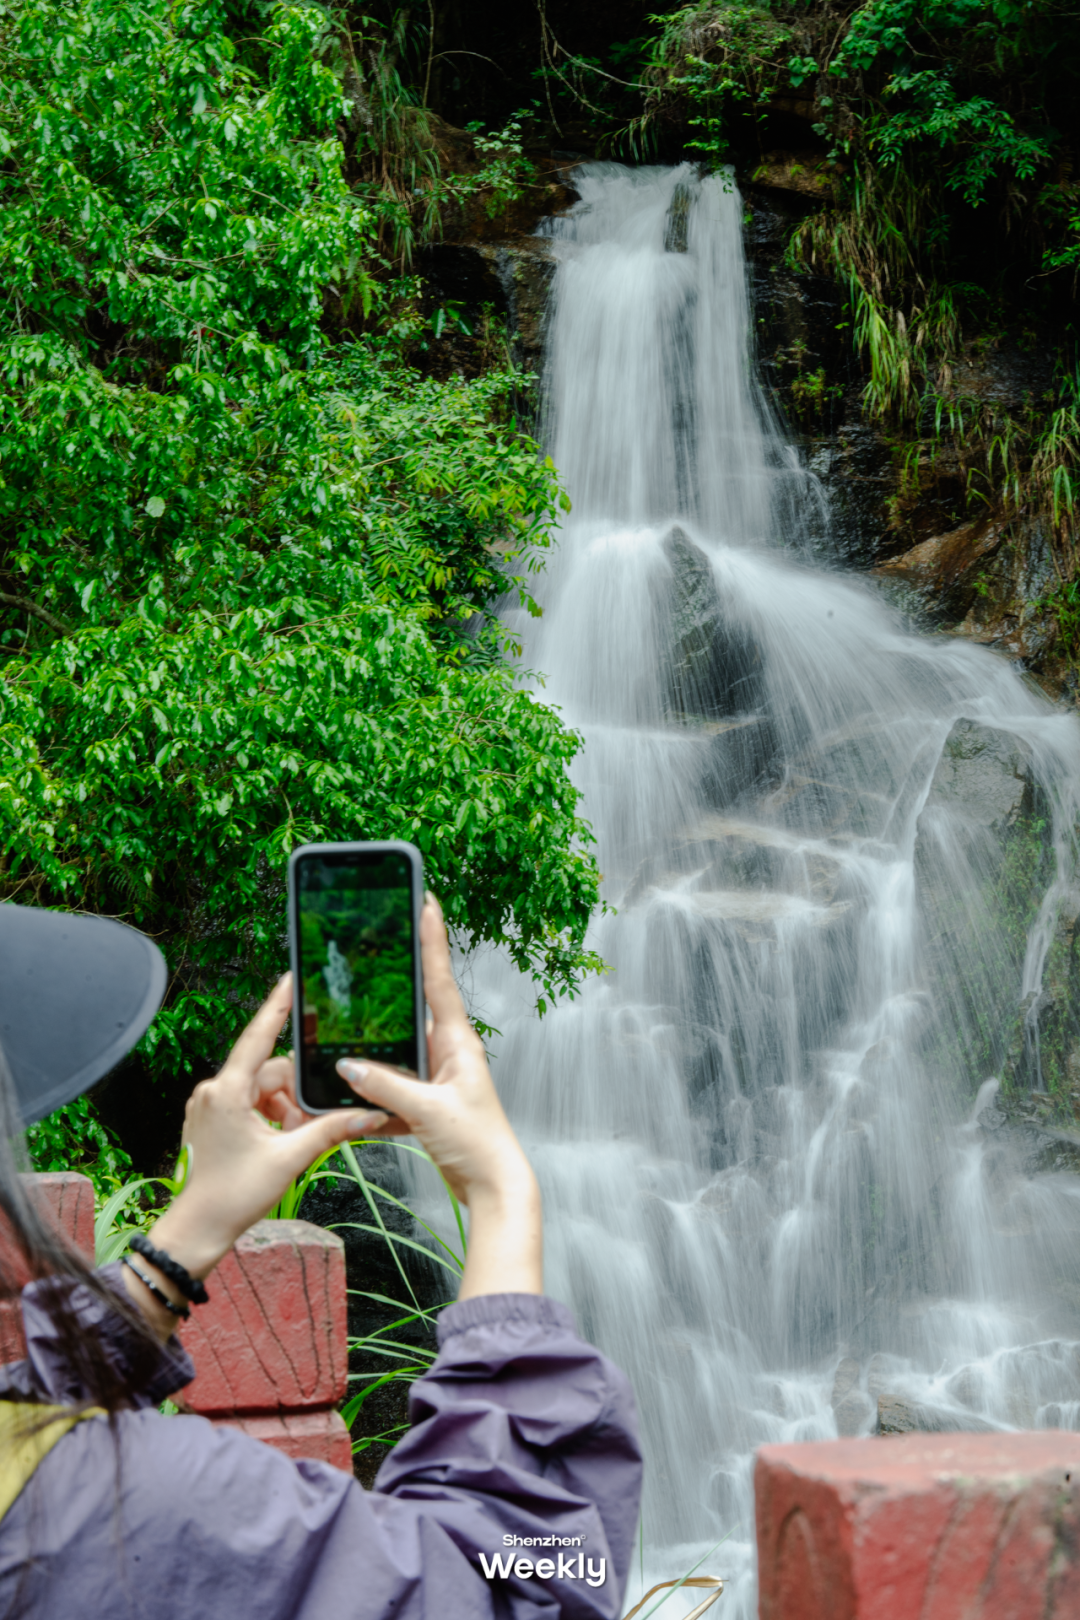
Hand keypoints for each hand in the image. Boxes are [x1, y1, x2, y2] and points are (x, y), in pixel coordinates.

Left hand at [123, 975, 382, 1338]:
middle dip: (296, 1094)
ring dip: (285, 1110)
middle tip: (313, 1121)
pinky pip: (250, 1104)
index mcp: (227, 1091)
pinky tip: (283, 1140)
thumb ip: (330, 1130)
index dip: (278, 1005)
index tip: (292, 977)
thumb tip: (369, 1114)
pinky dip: (271, 1117)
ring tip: (295, 1140)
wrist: (198, 1229)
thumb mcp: (289, 1159)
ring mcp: (210, 1104)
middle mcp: (213, 1090)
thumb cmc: (234, 1195)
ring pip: (263, 1090)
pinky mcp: (212, 1119)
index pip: (258, 1036)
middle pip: (270, 1072)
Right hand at [336, 896, 541, 1299]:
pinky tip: (348, 1100)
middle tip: (369, 947)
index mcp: (457, 1042)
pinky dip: (372, 1094)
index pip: (439, 979)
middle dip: (389, 986)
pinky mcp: (427, 1102)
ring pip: (395, 1052)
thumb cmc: (477, 1143)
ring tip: (342, 1030)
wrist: (494, 1186)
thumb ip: (386, 1085)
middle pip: (412, 1009)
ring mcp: (438, 1077)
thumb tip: (347, 1064)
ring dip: (372, 1051)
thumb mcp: (428, 1110)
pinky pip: (392, 1088)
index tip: (425, 900)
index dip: (431, 939)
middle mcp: (449, 1052)